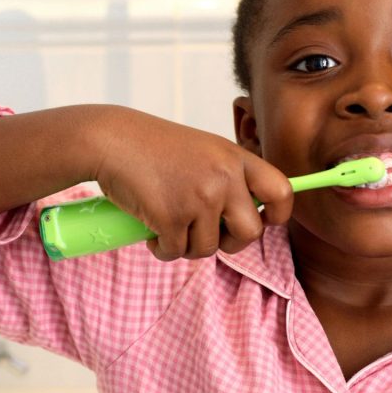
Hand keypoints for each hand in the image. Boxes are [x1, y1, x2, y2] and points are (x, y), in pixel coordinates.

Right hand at [91, 108, 292, 260]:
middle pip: (251, 232)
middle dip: (229, 243)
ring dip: (186, 245)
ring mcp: (199, 198)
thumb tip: (248, 216)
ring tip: (168, 225)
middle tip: (207, 235)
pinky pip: (176, 252)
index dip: (279, 214)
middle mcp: (223, 177)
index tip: (264, 221)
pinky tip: (151, 230)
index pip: (282, 191)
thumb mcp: (203, 150)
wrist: (109, 140)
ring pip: (208, 248)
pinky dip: (162, 249)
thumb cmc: (151, 147)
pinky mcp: (172, 217)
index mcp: (234, 158)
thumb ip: (227, 176)